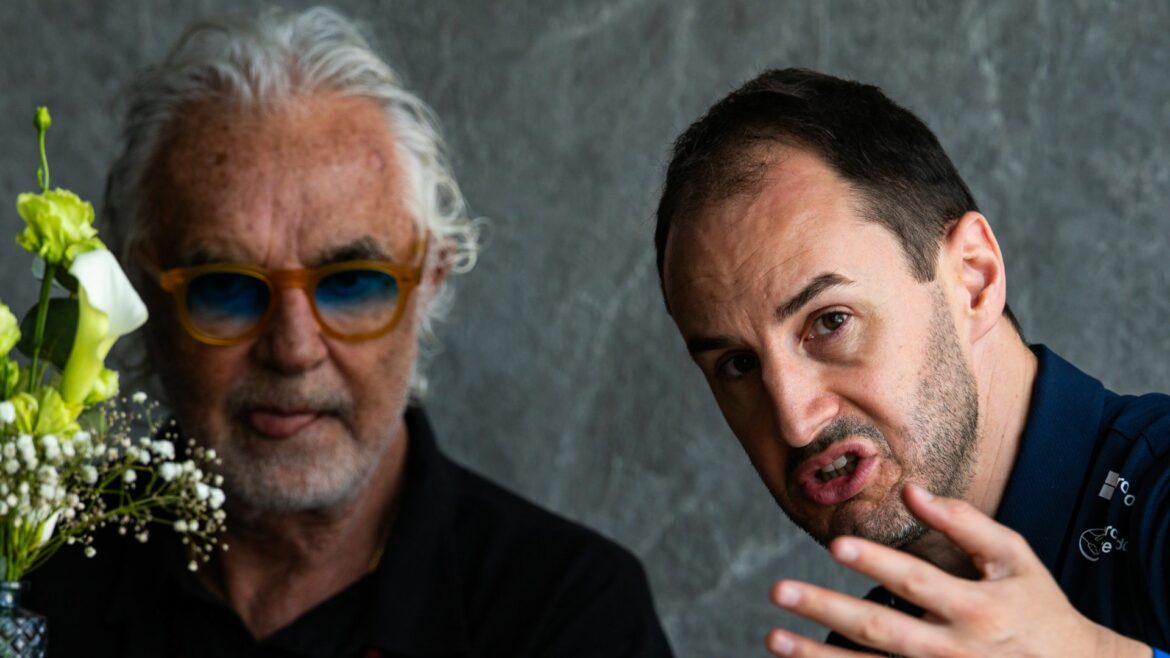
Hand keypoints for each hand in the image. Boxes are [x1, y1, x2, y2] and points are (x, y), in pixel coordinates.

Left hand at [765, 483, 1150, 657]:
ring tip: (774, 638)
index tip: (836, 544)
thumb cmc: (1038, 607)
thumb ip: (966, 523)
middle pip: (881, 629)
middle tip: (779, 590)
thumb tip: (911, 489)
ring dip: (818, 656)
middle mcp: (954, 650)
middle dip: (826, 609)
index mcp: (976, 608)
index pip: (917, 581)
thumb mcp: (1015, 559)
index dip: (877, 562)